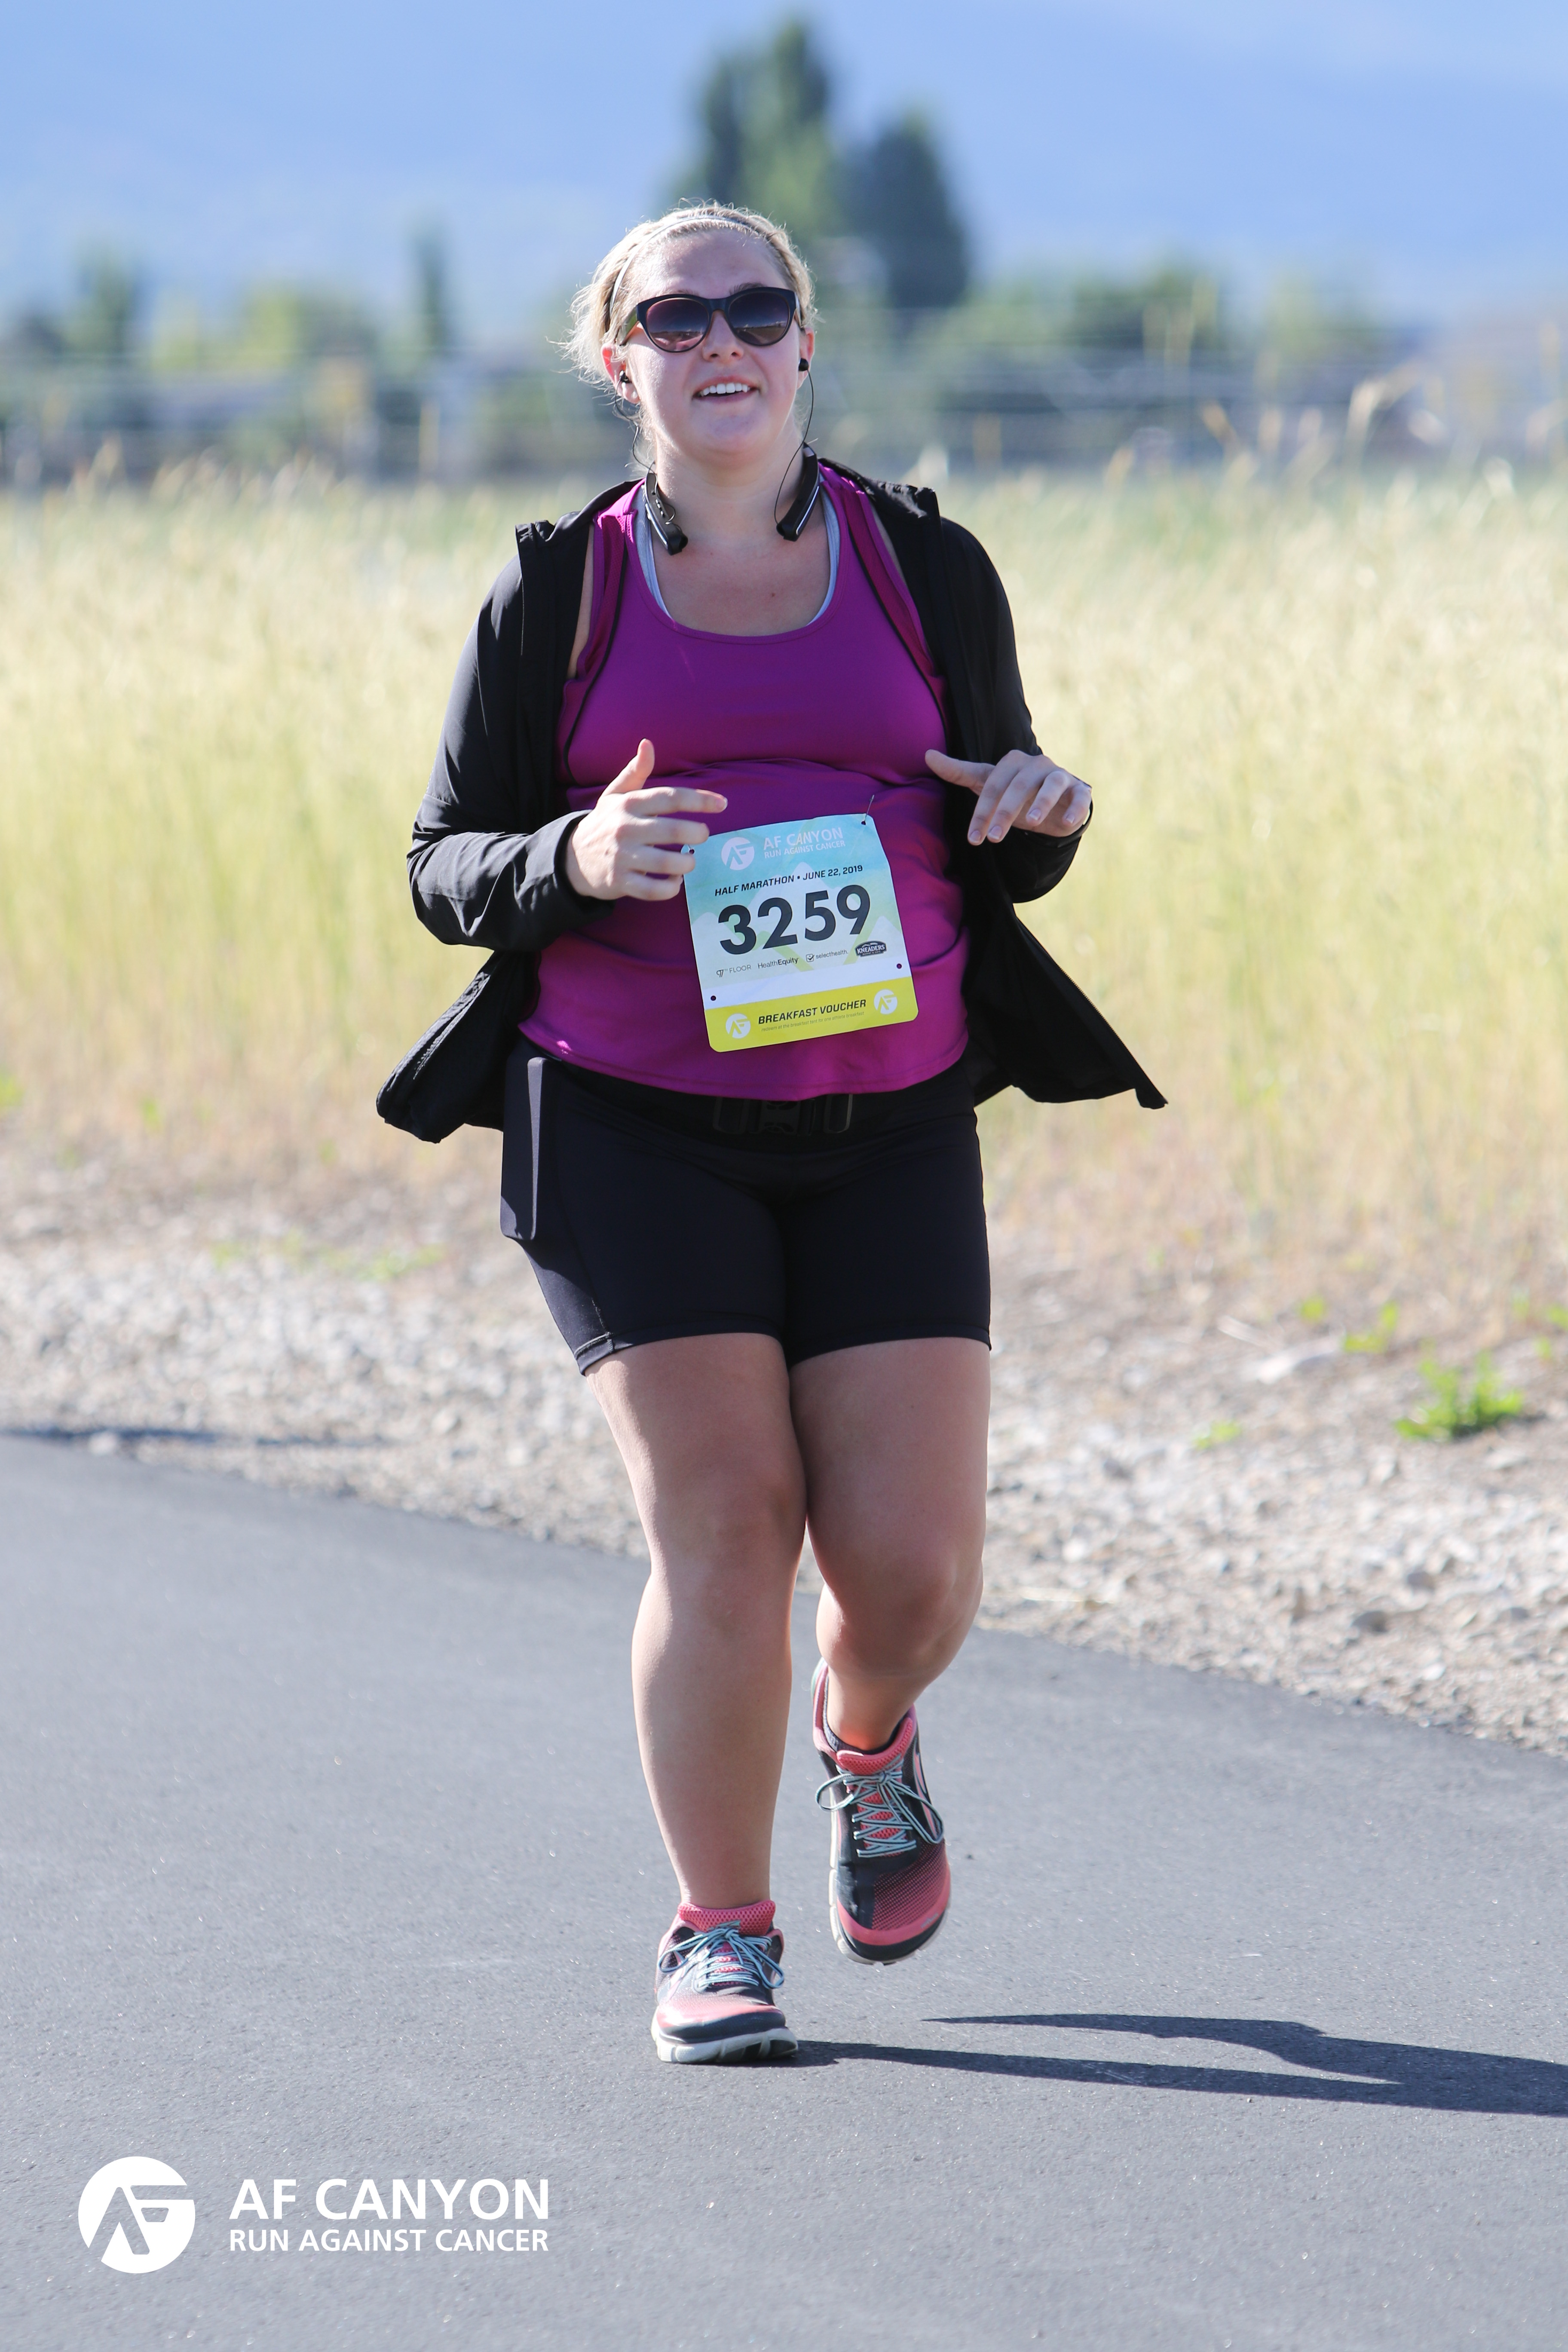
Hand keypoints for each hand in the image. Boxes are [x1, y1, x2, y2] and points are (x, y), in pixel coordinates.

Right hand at [563, 740, 726, 900]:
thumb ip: (635, 771)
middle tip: (703, 834)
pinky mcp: (620, 882)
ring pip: (666, 863)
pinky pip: (653, 890)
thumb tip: (647, 744)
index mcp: (629, 804)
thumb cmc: (603, 823)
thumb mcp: (615, 794)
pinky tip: (675, 881)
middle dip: (697, 833)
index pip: (670, 797)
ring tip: (690, 860)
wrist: (572, 858)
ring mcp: (622, 857)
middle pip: (672, 830)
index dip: (700, 800)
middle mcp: (625, 829)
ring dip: (686, 863)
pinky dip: (671, 888)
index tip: (722, 804)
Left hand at [925, 747, 1090, 845]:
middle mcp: (1036, 765)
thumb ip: (959, 771)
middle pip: (1019, 786)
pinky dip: (1075, 808)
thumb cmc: (1014, 793)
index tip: (973, 838)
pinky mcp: (1079, 790)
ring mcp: (1059, 776)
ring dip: (1041, 804)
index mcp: (1012, 762)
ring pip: (1051, 785)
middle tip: (993, 839)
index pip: (992, 785)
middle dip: (1005, 812)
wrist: (1052, 802)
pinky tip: (1066, 823)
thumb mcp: (986, 783)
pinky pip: (1079, 796)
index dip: (982, 811)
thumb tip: (927, 754)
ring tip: (1031, 823)